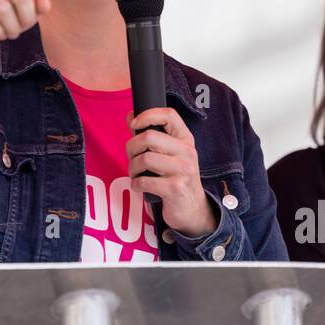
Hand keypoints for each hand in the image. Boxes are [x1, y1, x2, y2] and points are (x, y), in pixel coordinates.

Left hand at [125, 107, 214, 237]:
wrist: (193, 209)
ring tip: (135, 174)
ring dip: (132, 168)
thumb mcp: (170, 154)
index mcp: (185, 140)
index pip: (169, 115)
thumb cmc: (176, 177)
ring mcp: (183, 170)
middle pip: (148, 137)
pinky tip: (139, 186)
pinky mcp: (175, 189)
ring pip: (144, 159)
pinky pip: (144, 181)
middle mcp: (187, 152)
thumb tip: (131, 116)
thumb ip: (152, 136)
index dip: (147, 115)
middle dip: (131, 148)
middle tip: (132, 158)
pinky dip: (136, 184)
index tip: (133, 124)